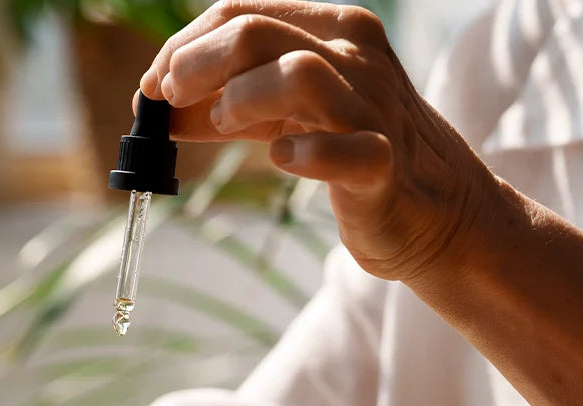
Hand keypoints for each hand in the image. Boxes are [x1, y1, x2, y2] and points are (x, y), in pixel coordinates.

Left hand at [139, 0, 501, 284]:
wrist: (430, 208)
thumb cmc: (351, 152)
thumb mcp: (283, 117)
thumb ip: (226, 108)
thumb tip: (157, 109)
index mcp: (330, 32)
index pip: (240, 14)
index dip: (184, 49)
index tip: (153, 87)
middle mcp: (354, 58)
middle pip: (256, 34)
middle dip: (195, 66)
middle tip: (168, 101)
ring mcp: (373, 108)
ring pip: (297, 76)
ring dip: (241, 99)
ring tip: (224, 124)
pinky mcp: (382, 165)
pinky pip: (341, 151)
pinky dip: (302, 154)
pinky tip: (283, 159)